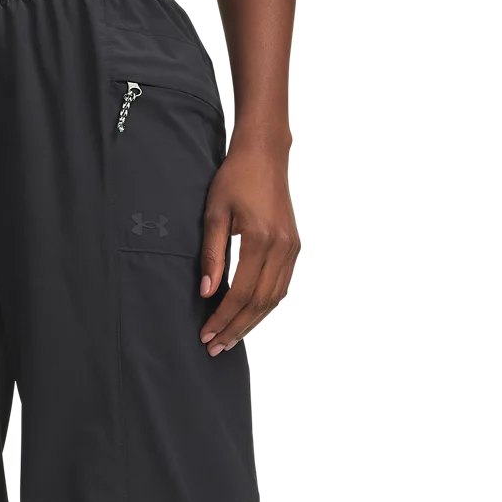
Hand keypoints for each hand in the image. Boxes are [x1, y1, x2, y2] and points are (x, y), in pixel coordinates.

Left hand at [198, 136, 300, 355]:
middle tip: (215, 347)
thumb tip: (206, 293)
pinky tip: (249, 318)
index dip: (222, 317)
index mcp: (259, 239)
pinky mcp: (295, 247)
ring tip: (230, 339)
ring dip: (251, 323)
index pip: (240, 292)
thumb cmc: (234, 178)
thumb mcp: (214, 213)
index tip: (206, 333)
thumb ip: (211, 255)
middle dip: (236, 328)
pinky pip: (282, 287)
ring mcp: (292, 248)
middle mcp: (281, 247)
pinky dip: (265, 307)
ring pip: (274, 299)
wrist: (266, 153)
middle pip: (259, 302)